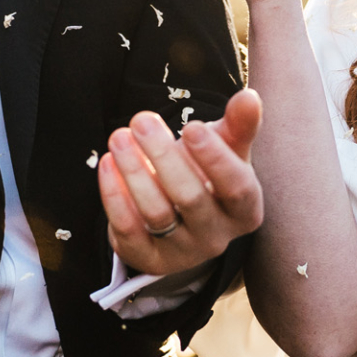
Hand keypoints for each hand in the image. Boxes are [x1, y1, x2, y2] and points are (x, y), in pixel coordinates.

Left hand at [97, 87, 267, 277]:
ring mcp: (182, 253)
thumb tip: (248, 97)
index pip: (237, 189)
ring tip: (119, 137)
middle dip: (163, 156)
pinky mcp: (148, 259)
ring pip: (156, 214)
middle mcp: (217, 238)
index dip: (215, 159)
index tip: (191, 127)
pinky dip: (114, 196)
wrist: (182, 216)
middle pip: (191, 198)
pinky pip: (127, 230)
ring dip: (133, 172)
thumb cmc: (208, 173)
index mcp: (245, 211)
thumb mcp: (228, 149)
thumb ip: (239, 124)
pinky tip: (107, 163)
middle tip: (140, 120)